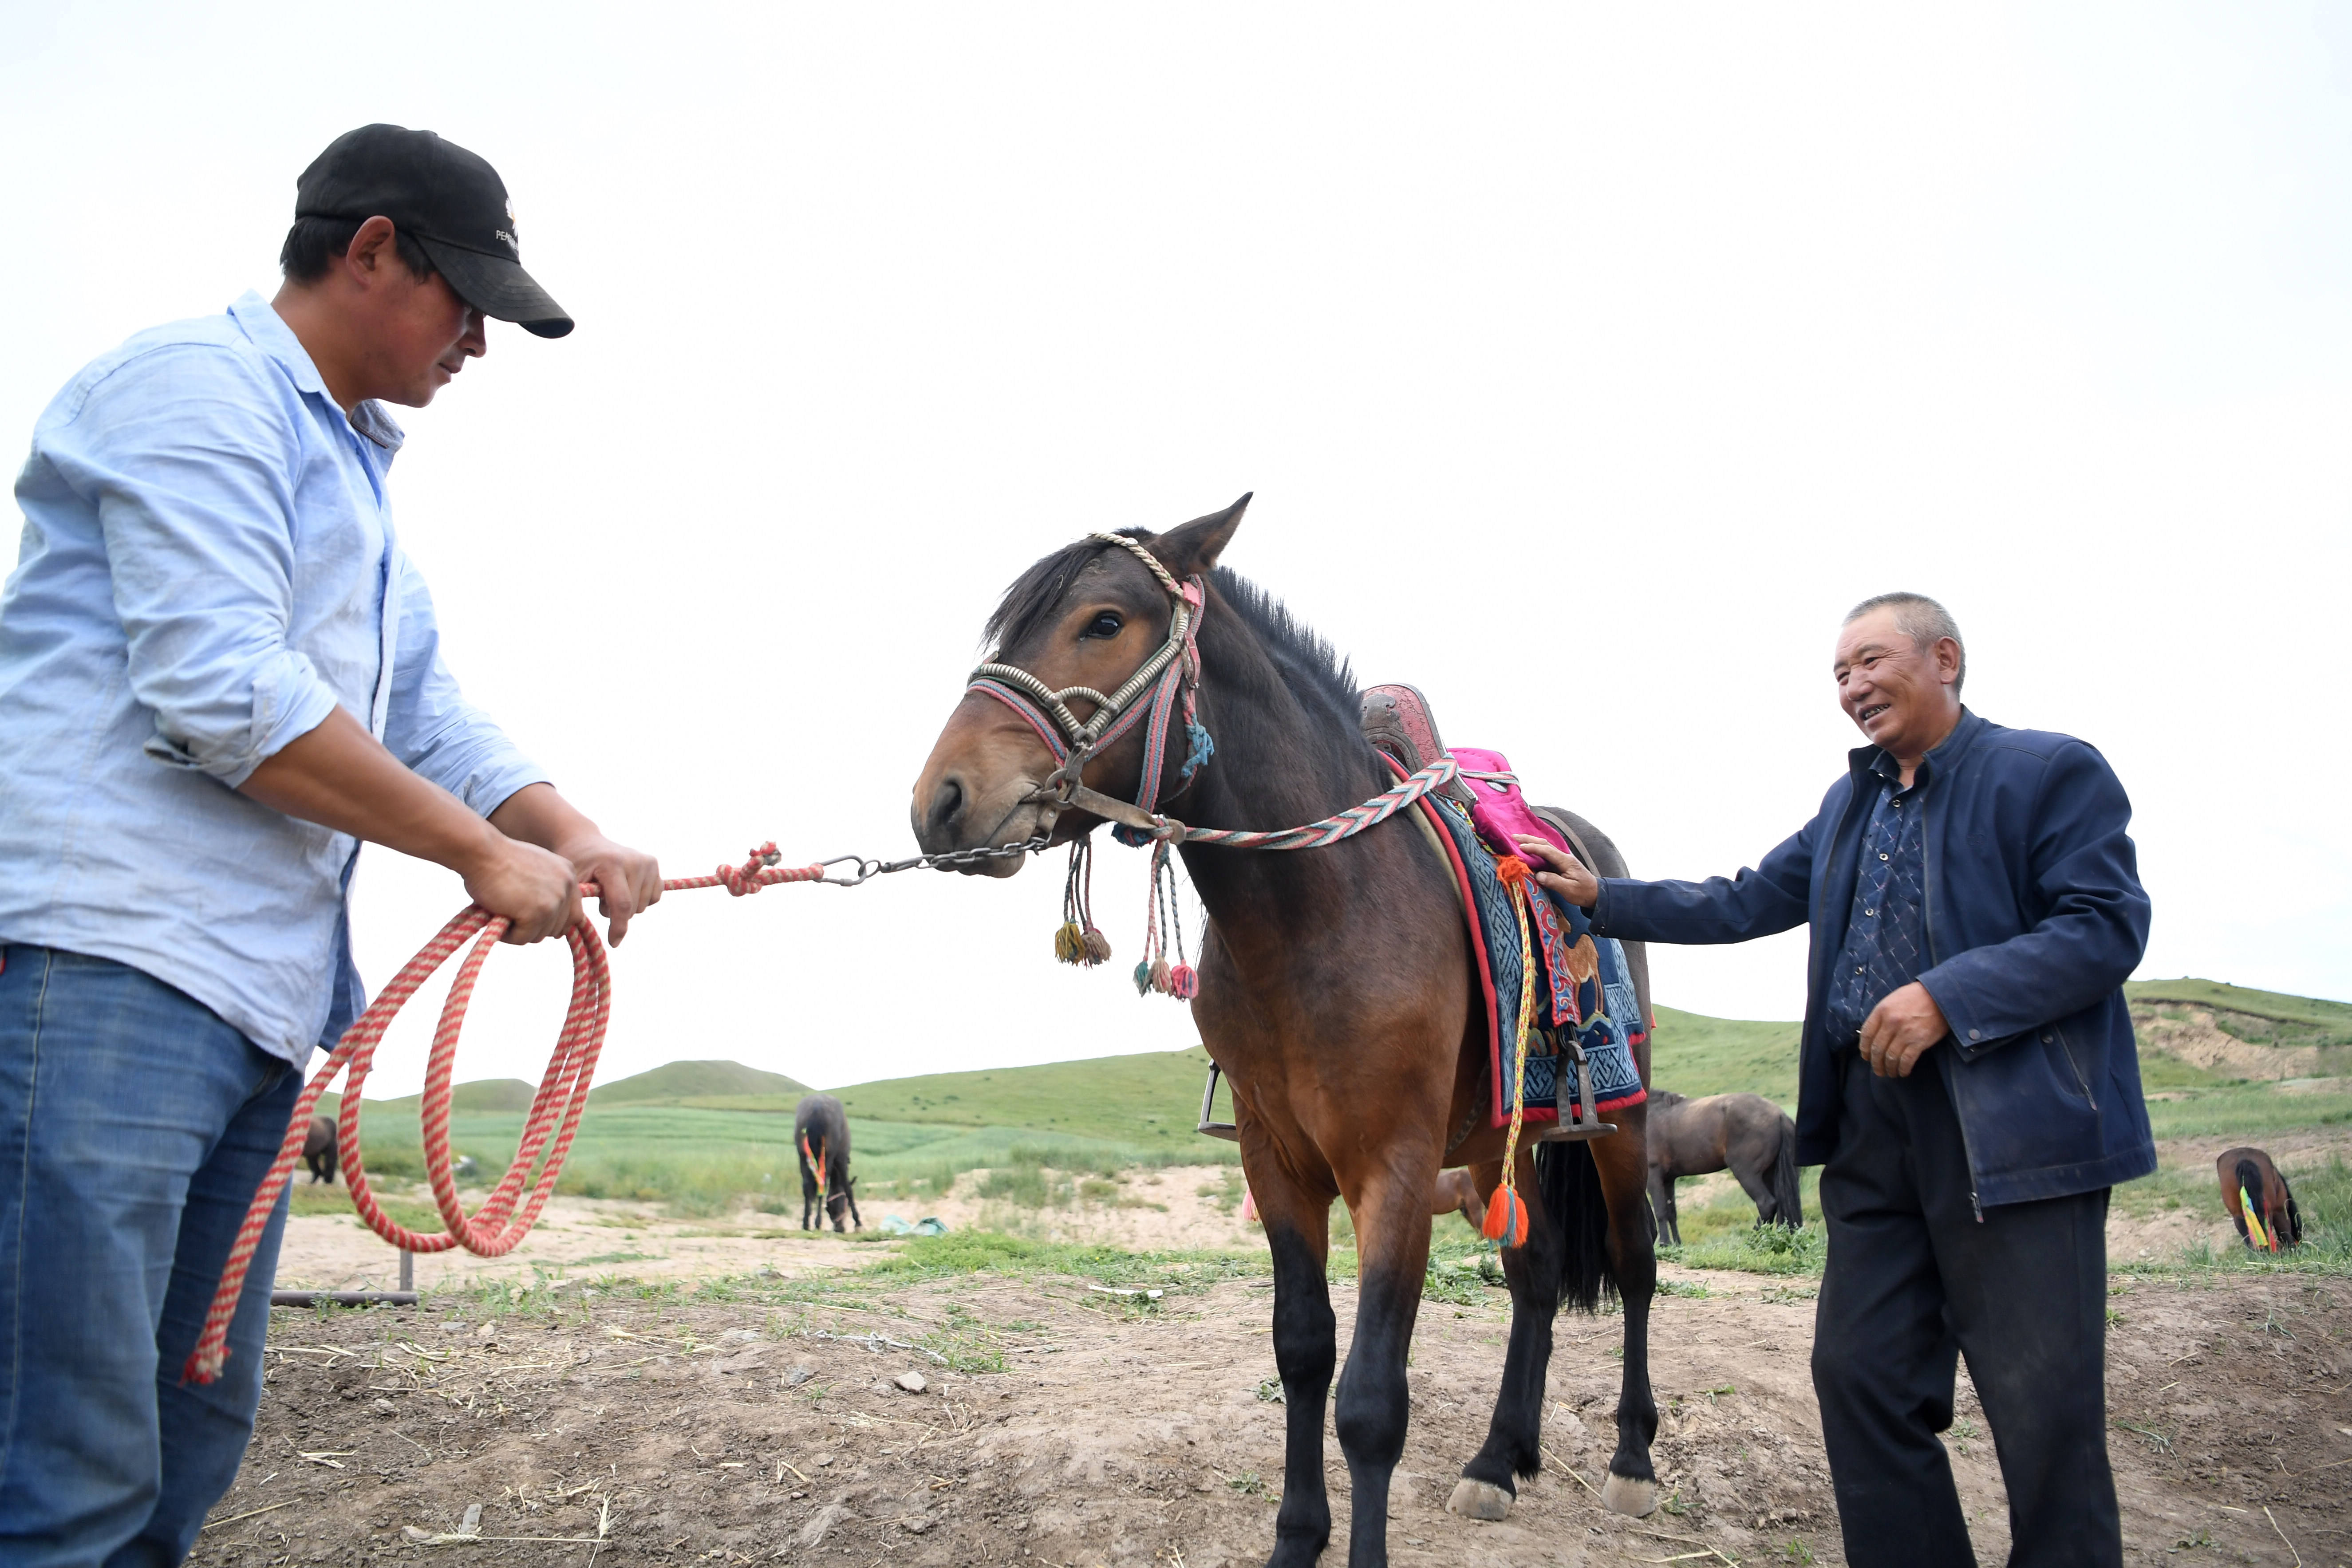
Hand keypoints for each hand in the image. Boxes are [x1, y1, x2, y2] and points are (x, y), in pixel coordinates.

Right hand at [460, 833, 585, 943]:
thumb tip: (548, 915)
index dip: (553, 922)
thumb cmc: (498, 858)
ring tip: (502, 915)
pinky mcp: (537, 913)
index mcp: (568, 874)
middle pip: (559, 927)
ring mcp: (554, 901)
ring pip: (540, 935)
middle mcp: (566, 886)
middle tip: (512, 917)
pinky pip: (523, 938)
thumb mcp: (534, 869)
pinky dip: (508, 935)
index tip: (534, 921)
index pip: (574, 914)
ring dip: (521, 931)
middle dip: (535, 927)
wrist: (482, 852)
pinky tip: (497, 920)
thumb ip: (547, 888)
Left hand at [557, 833, 663, 945]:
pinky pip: (654, 897)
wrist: (585, 843)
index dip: (618, 928)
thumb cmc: (576, 865)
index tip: (614, 943)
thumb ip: (581, 902)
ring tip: (612, 892)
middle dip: (617, 913)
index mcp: (613, 864)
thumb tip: (583, 925)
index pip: (622, 904)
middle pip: (634, 908)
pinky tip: (627, 889)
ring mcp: (647, 862)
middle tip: (601, 899)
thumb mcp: (573, 882)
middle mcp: (635, 861)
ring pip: (645, 905)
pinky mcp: (653, 864)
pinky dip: (641, 899)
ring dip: (628, 907)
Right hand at [1513, 833, 1598, 909]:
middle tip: (1513, 837)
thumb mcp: (1569, 890)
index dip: (1533, 848)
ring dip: (1531, 841)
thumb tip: (1538, 875)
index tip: (1520, 847)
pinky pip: (1546, 852)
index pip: (1547, 851)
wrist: (1595, 893)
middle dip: (1529, 839)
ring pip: (1545, 846)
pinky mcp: (1560, 863)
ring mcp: (1562, 859)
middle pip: (1545, 844)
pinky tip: (1529, 848)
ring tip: (1517, 840)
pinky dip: (1536, 848)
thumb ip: (1554, 881)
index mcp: (1566, 861)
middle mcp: (1564, 856)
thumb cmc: (1583, 892)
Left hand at [1859, 982, 1947, 1076]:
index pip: (1866, 1035)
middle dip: (1876, 1063)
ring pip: (1890, 1057)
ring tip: (1890, 1073)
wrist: (1940, 996)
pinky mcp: (1919, 1042)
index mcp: (1881, 1011)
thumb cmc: (1915, 997)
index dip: (1864, 1049)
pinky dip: (1903, 1069)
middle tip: (1878, 1070)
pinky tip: (1903, 1072)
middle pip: (1877, 1049)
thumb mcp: (1892, 1000)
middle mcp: (1891, 1023)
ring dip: (1888, 1069)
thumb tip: (1874, 1033)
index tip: (1866, 1057)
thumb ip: (1881, 1015)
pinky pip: (1906, 1061)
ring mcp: (1905, 1033)